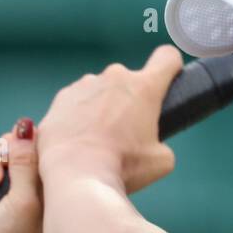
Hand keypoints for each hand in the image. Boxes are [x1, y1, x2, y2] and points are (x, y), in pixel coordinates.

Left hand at [36, 44, 183, 194]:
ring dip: (103, 108)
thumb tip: (154, 145)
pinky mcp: (62, 98)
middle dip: (130, 102)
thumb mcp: (161, 162)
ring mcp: (85, 84)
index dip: (170, 68)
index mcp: (144, 87)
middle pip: (130, 81)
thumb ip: (162, 143)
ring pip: (101, 91)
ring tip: (98, 141)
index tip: (167, 81)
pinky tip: (79, 141)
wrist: (75, 175)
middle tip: (126, 134)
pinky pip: (77, 102)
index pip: (167, 57)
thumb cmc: (121, 167)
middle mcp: (114, 77)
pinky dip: (80, 117)